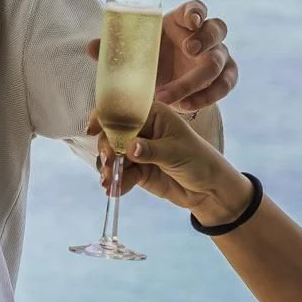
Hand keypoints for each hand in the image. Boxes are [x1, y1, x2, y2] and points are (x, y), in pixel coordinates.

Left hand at [87, 0, 235, 112]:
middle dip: (205, 38)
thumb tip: (90, 48)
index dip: (197, 12)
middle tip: (189, 50)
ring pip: (223, 60)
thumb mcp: (134, 56)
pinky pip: (226, 84)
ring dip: (203, 78)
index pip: (196, 8)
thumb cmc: (148, 63)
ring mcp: (218, 55)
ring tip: (179, 96)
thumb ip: (115, 51)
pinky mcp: (224, 76)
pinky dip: (209, 96)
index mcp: (183, 22)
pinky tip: (187, 105)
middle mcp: (205, 36)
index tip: (191, 20)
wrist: (163, 88)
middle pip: (217, 28)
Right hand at [89, 102, 236, 214]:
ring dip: (108, 168)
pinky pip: (121, 174)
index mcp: (153, 115)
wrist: (208, 190)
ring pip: (114, 156)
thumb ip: (152, 150)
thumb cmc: (199, 161)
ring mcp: (138, 151)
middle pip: (113, 134)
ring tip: (108, 182)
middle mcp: (142, 130)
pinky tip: (113, 191)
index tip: (92, 129)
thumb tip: (130, 148)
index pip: (124, 111)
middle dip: (106, 148)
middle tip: (108, 162)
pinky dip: (116, 182)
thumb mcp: (177, 153)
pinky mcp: (137, 170)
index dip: (105, 117)